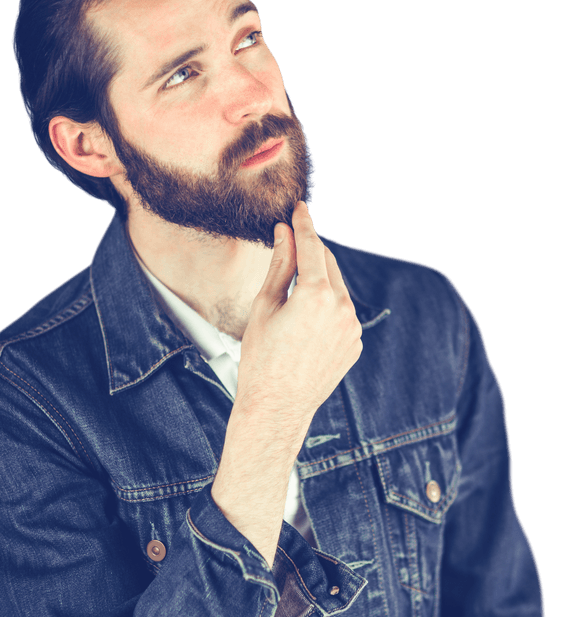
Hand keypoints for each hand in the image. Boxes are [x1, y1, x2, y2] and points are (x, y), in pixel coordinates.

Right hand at [236, 200, 362, 444]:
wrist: (277, 406)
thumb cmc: (262, 359)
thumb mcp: (265, 306)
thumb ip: (280, 265)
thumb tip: (285, 235)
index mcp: (316, 294)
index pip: (312, 246)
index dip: (304, 225)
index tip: (301, 209)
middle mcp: (341, 308)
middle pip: (328, 264)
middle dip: (312, 251)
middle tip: (294, 242)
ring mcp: (352, 328)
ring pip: (337, 290)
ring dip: (319, 282)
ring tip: (295, 293)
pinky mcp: (354, 344)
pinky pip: (342, 314)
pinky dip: (327, 308)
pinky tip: (305, 323)